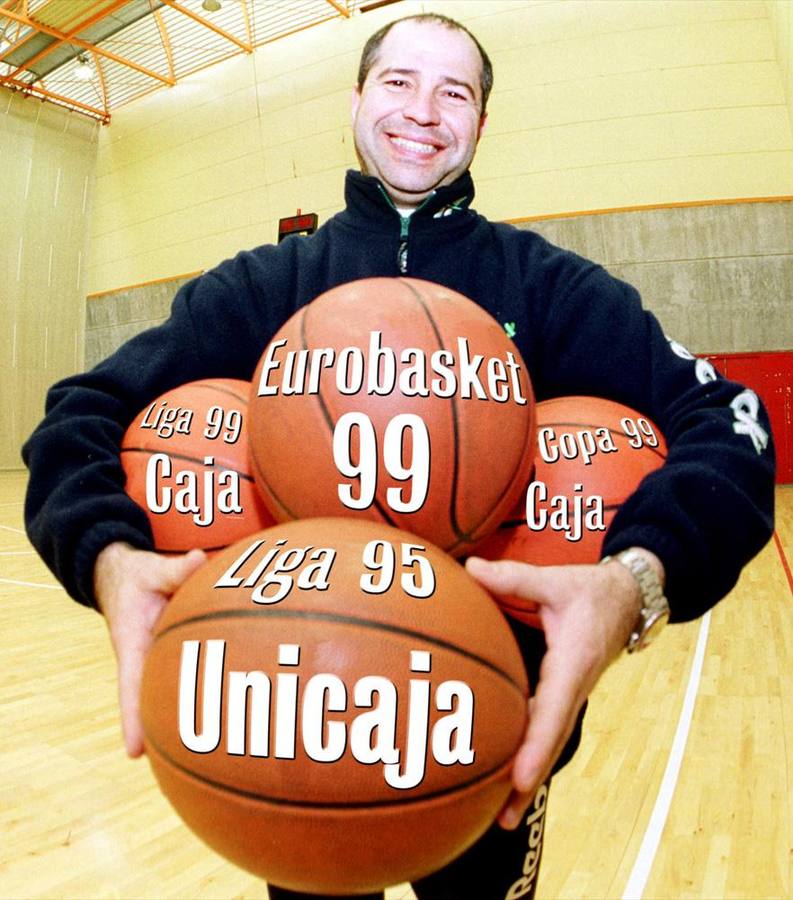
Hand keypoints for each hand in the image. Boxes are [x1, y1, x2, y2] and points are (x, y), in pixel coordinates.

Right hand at [93, 541, 206, 756]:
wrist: (125, 575)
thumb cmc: (137, 577)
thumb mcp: (149, 569)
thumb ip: (173, 570)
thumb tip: (197, 561)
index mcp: (132, 646)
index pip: (131, 686)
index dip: (132, 718)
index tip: (134, 752)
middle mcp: (148, 661)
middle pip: (157, 702)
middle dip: (167, 733)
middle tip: (188, 765)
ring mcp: (164, 660)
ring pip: (180, 692)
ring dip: (198, 715)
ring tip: (225, 750)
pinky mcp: (182, 654)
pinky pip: (199, 673)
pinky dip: (218, 686)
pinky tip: (248, 701)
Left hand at [465, 549, 662, 829]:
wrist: (628, 598)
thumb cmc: (592, 591)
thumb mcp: (556, 580)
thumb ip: (514, 577)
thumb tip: (472, 569)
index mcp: (574, 665)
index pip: (553, 713)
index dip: (536, 748)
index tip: (519, 779)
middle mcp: (573, 688)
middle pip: (550, 743)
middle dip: (529, 783)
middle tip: (502, 820)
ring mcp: (569, 694)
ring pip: (547, 741)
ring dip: (527, 777)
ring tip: (500, 815)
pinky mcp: (563, 692)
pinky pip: (544, 727)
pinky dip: (527, 752)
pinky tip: (502, 770)